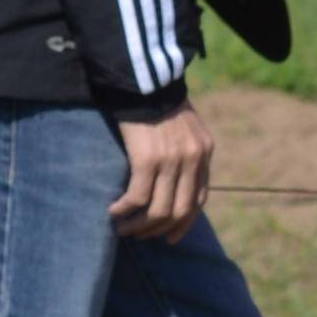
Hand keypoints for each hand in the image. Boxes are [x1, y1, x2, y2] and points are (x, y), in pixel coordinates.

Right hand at [112, 106, 214, 240]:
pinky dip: (124, 210)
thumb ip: (184, 151)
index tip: (170, 237)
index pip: (199, 200)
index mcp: (204, 152)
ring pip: (158, 210)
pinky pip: (137, 198)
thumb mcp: (184, 126)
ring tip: (123, 228)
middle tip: (140, 235)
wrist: (143, 79)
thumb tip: (173, 182)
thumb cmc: (157, 100)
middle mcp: (193, 159)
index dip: (185, 223)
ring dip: (139, 225)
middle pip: (180, 211)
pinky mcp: (147, 160)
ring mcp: (172, 161)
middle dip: (159, 229)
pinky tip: (113, 211)